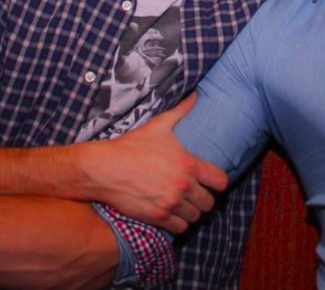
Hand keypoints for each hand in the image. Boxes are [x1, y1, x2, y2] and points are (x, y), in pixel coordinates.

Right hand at [88, 94, 227, 233]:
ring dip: (190, 212)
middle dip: (203, 198)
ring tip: (182, 204)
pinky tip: (171, 214)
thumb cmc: (132, 146)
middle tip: (194, 194)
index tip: (211, 182)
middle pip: (209, 203)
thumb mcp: (159, 125)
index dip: (218, 182)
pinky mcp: (157, 217)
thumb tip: (195, 95)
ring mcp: (170, 203)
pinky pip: (180, 228)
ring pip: (195, 217)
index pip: (220, 181)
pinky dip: (178, 224)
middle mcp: (183, 186)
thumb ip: (181, 111)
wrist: (104, 168)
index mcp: (188, 164)